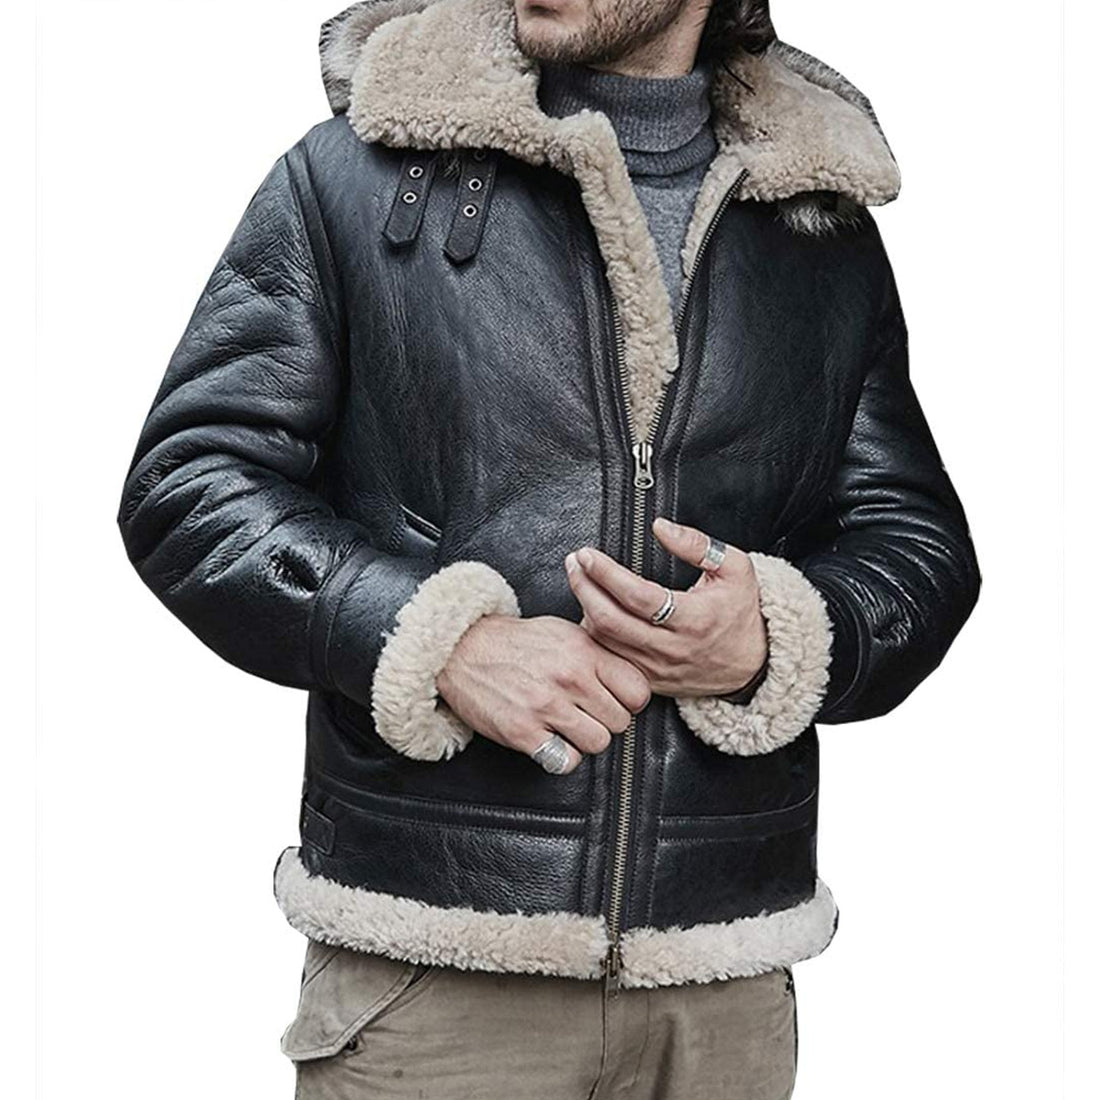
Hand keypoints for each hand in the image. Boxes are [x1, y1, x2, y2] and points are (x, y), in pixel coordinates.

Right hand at [435, 614, 651, 773]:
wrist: (462, 649)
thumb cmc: (515, 642)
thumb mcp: (564, 632)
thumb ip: (598, 653)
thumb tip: (628, 677)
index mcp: (583, 652)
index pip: (637, 691)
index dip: (631, 701)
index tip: (617, 701)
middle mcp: (568, 678)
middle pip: (621, 722)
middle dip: (607, 721)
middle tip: (588, 714)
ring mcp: (546, 707)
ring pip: (598, 743)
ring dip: (586, 740)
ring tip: (569, 727)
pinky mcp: (523, 732)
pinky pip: (566, 761)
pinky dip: (562, 756)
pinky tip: (552, 740)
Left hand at [564, 517, 767, 697]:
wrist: (753, 664)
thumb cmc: (742, 612)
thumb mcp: (735, 568)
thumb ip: (696, 545)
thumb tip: (660, 527)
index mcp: (693, 617)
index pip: (637, 595)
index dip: (606, 574)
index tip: (588, 554)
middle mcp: (671, 646)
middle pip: (611, 620)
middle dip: (584, 588)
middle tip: (574, 563)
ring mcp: (658, 668)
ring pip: (605, 642)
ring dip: (584, 610)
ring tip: (579, 581)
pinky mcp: (649, 680)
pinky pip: (611, 659)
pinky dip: (595, 636)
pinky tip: (589, 613)